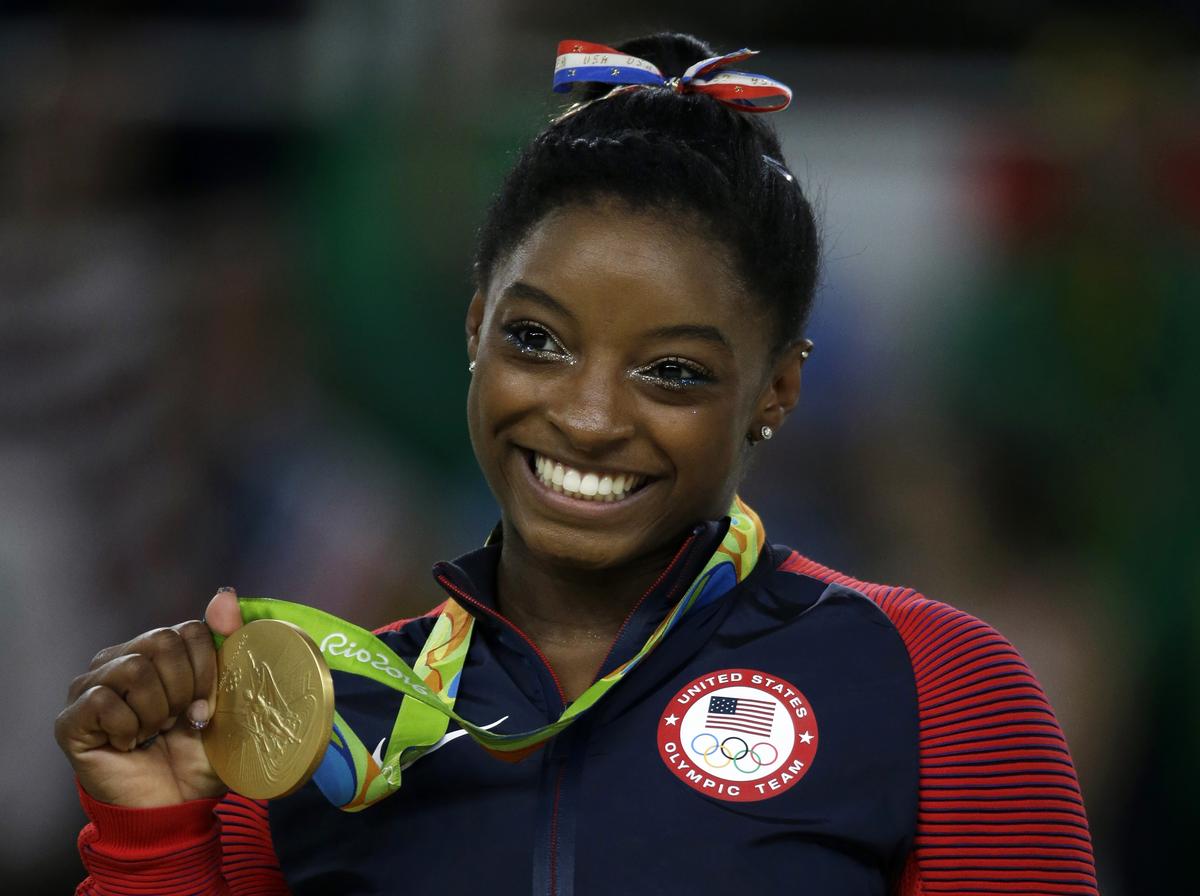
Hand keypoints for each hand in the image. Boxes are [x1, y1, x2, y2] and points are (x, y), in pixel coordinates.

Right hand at [55, 589, 245, 807]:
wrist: (176, 806)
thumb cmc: (200, 752)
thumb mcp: (228, 696)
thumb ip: (227, 641)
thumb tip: (224, 593)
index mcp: (156, 650)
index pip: (189, 630)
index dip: (207, 671)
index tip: (207, 707)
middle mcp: (119, 660)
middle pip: (161, 642)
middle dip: (184, 689)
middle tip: (179, 722)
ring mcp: (90, 687)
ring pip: (134, 669)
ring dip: (157, 711)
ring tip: (154, 733)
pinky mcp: (71, 719)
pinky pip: (104, 701)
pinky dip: (130, 728)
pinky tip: (131, 745)